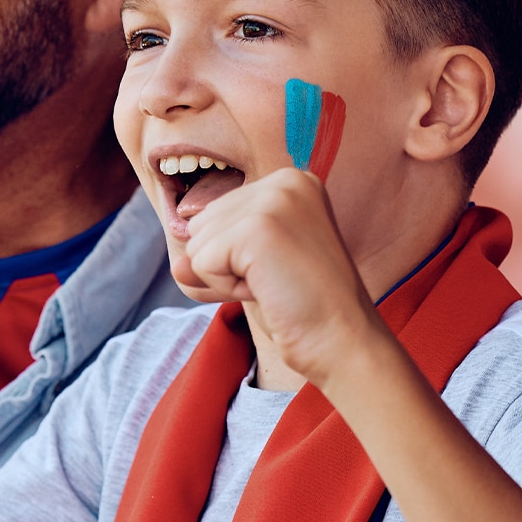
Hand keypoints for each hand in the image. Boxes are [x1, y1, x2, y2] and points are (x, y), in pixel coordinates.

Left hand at [172, 168, 388, 384]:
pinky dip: (226, 288)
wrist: (344, 341)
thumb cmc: (305, 310)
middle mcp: (286, 180)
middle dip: (227, 265)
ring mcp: (273, 200)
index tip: (280, 272)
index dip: (234, 256)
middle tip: (278, 282)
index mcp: (292, 182)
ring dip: (227, 278)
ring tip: (276, 286)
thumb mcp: (254, 270)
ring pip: (198, 244)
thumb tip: (176, 266)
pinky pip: (201, 263)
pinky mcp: (257, 227)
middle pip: (202, 224)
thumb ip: (213, 257)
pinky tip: (268, 291)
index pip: (217, 214)